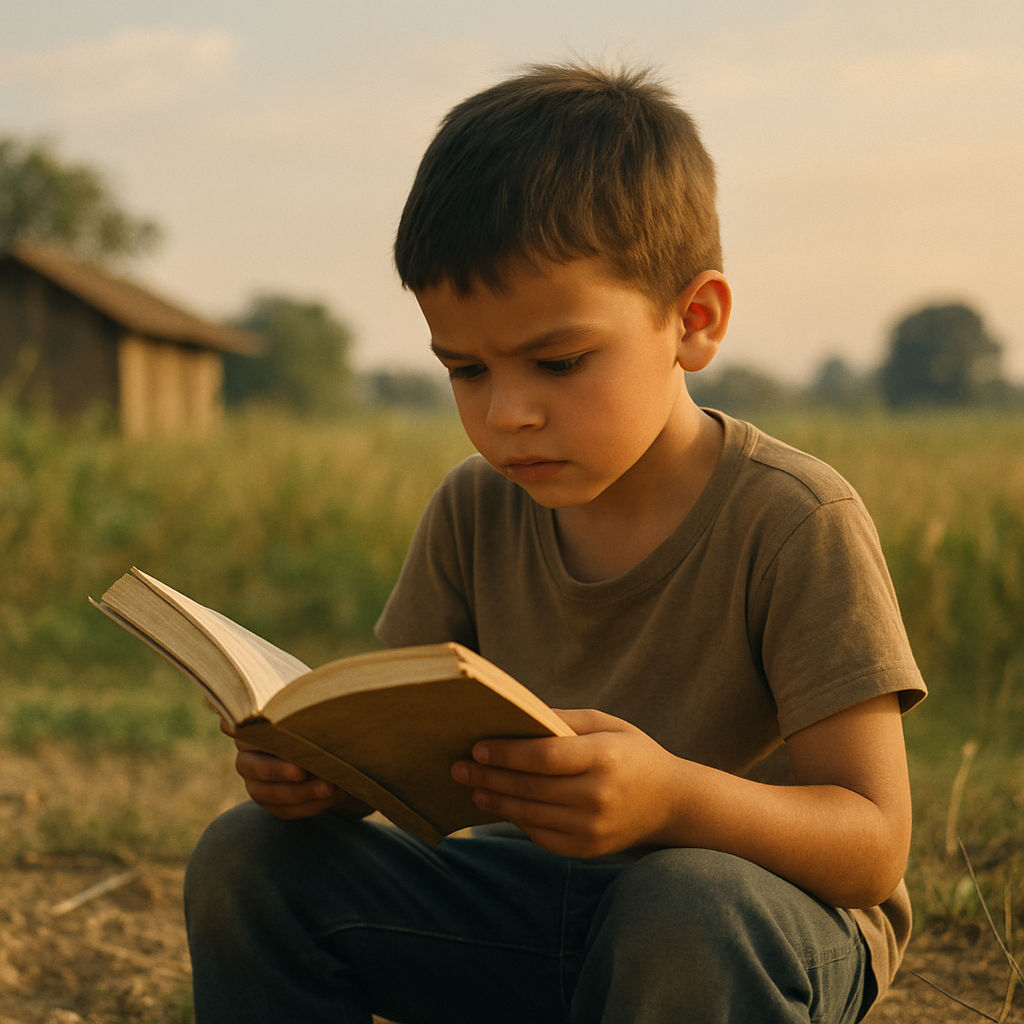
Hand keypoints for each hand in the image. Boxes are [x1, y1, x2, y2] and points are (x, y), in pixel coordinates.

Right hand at [220, 718, 353, 819]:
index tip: (248, 729)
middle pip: (252, 766)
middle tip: (302, 771)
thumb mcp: (313, 712)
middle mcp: (247, 757)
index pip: (237, 728)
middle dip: (278, 770)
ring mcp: (256, 783)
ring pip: (269, 793)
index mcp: (252, 729)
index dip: (240, 730)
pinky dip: (308, 805)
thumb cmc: (317, 723)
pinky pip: (285, 810)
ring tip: (329, 787)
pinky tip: (329, 797)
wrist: (331, 752)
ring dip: (301, 792)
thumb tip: (311, 694)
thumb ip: (303, 708)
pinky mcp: (272, 803)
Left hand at [450, 709, 682, 856]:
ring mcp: (592, 828)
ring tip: (472, 787)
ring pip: (530, 815)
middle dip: (489, 777)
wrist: (671, 804)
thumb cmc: (632, 754)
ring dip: (495, 801)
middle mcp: (598, 796)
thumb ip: (564, 720)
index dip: (507, 753)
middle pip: (531, 788)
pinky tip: (499, 805)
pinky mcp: (586, 850)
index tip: (477, 747)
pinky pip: (540, 835)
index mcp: (604, 757)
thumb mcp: (608, 724)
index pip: (545, 757)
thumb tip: (518, 718)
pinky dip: (516, 820)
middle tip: (458, 767)